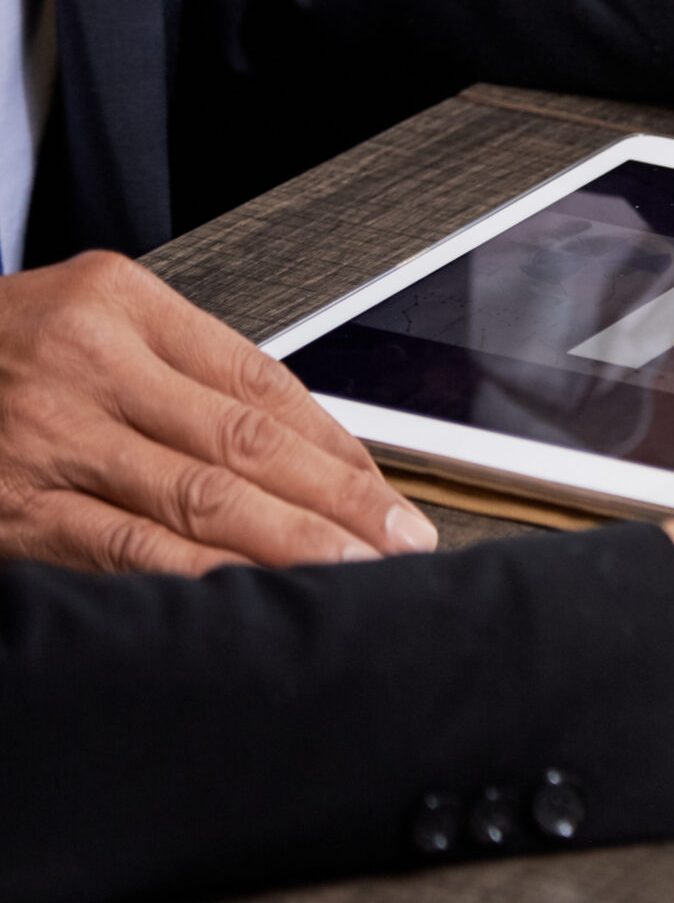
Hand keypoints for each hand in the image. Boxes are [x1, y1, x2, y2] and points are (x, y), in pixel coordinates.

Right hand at [0, 252, 437, 572]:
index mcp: (120, 302)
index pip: (263, 380)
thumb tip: (305, 447)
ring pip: (202, 500)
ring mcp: (46, 438)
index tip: (390, 490)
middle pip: (248, 441)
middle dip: (340, 501)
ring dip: (292, 546)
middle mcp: (87, 362)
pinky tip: (255, 600)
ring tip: (358, 575)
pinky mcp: (13, 509)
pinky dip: (201, 579)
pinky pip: (126, 551)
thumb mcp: (82, 321)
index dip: (338, 445)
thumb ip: (181, 371)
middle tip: (406, 541)